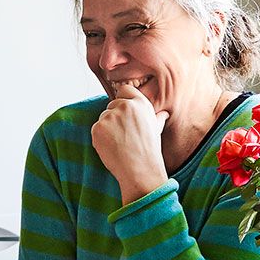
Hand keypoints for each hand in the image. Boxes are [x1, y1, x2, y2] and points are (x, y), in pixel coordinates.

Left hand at [91, 83, 169, 202]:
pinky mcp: (98, 128)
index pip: (124, 90)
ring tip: (120, 142)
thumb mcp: (156, 129)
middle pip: (112, 104)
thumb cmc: (149, 150)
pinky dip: (100, 137)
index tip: (124, 112)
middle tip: (124, 134)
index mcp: (140, 103)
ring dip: (107, 128)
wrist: (139, 169)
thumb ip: (157, 118)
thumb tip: (163, 113)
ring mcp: (110, 116)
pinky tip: (112, 147)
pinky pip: (96, 129)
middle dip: (115, 117)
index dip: (123, 99)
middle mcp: (125, 106)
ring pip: (103, 117)